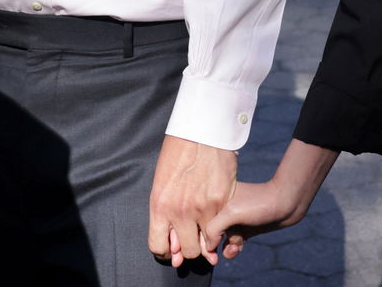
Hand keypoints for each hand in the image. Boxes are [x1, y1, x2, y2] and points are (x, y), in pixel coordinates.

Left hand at [148, 135, 236, 267]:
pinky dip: (222, 225)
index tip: (173, 248)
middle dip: (191, 247)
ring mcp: (203, 207)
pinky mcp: (221, 199)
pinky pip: (223, 226)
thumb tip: (175, 242)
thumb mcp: (162, 183)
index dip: (166, 252)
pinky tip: (217, 214)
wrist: (200, 130)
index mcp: (159, 206)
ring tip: (207, 225)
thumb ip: (166, 213)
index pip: (158, 247)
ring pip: (209, 243)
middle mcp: (180, 211)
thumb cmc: (178, 154)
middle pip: (188, 251)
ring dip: (209, 238)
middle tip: (194, 237)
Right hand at [200, 178, 304, 259]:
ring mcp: (231, 218)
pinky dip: (232, 248)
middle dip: (207, 247)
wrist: (287, 203)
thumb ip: (213, 229)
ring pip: (218, 240)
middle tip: (213, 259)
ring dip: (222, 249)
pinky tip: (238, 247)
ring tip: (233, 247)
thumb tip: (208, 247)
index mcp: (213, 199)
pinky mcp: (242, 227)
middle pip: (204, 232)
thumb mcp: (231, 213)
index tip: (199, 253)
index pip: (194, 221)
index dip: (192, 239)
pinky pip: (230, 243)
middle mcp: (219, 207)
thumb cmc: (259, 202)